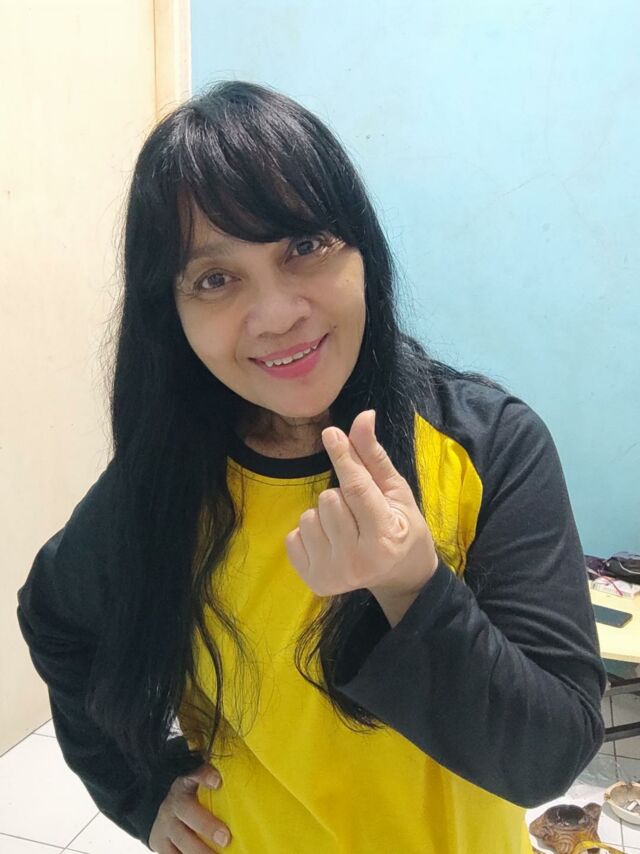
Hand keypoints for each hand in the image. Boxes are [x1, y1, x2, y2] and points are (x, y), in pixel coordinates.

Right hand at [149, 763, 230, 851]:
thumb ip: (214, 778)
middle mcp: (174, 803)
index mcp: (184, 782)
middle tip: (225, 838)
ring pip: (182, 839)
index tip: (217, 781)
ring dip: (200, 851)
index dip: (203, 775)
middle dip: (207, 825)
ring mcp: (166, 825)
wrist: (160, 807)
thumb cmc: (191, 793)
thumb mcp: (198, 781)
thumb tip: (250, 773)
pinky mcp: (161, 844)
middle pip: (187, 811)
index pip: (192, 773)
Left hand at [284, 410, 437, 599]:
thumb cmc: (401, 527)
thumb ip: (373, 457)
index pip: (356, 488)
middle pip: (329, 499)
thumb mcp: (396, 491)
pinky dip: (309, 533)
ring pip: (309, 516)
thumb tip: (363, 416)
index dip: (343, 456)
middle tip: (360, 513)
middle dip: (341, 495)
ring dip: (325, 515)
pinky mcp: (313, 581)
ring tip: (347, 528)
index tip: (330, 433)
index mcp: (383, 538)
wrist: (399, 576)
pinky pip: (293, 536)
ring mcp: (332, 575)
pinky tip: (331, 542)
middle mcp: (356, 561)